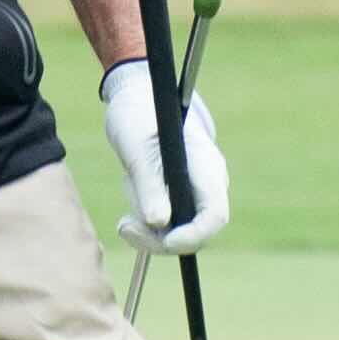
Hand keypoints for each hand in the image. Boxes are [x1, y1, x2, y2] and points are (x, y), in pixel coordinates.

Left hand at [97, 54, 233, 252]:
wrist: (136, 98)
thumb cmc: (137, 115)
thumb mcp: (137, 149)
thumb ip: (149, 185)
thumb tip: (160, 223)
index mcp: (206, 165)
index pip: (215, 215)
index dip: (193, 235)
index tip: (164, 240)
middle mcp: (207, 182)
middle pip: (196, 230)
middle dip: (160, 236)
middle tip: (124, 226)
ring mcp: (195, 189)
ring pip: (176, 229)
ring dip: (146, 222)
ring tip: (128, 183)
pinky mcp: (179, 194)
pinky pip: (165, 220)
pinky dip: (145, 215)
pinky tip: (132, 186)